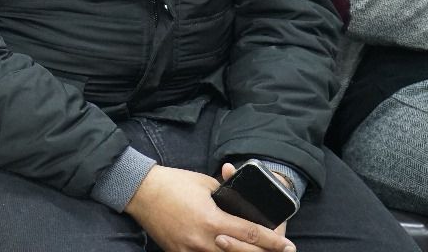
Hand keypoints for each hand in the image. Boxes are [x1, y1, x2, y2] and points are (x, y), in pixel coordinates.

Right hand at [125, 165, 293, 251]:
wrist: (141, 191)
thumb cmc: (173, 183)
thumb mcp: (206, 184)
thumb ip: (227, 196)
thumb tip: (242, 204)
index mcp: (212, 220)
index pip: (250, 234)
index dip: (272, 242)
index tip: (287, 245)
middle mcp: (203, 240)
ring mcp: (189, 250)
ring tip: (253, 251)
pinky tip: (224, 251)